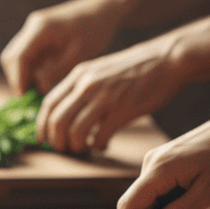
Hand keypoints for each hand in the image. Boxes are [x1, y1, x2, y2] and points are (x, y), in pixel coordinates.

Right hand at [0, 0, 123, 95]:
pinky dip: (32, 68)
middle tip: (30, 96)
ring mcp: (34, 29)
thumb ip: (56, 73)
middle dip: (17, 78)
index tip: (24, 97)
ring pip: (17, 57)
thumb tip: (38, 89)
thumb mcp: (78, 55)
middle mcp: (32, 26)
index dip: (18, 80)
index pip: (17, 58)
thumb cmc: (96, 30)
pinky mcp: (39, 34)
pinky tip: (46, 78)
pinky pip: (28, 54)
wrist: (106, 10)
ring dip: (24, 74)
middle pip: (11, 57)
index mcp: (40, 28)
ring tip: (39, 90)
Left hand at [36, 35, 183, 151]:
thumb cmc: (134, 68)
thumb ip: (81, 86)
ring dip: (75, 146)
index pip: (49, 104)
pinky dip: (98, 146)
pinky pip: (99, 137)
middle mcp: (87, 85)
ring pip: (75, 131)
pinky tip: (103, 145)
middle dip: (56, 141)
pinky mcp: (122, 111)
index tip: (44, 138)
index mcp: (79, 75)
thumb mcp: (99, 70)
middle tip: (63, 149)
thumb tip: (66, 110)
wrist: (167, 59)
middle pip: (57, 121)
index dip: (42, 125)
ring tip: (83, 149)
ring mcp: (105, 98)